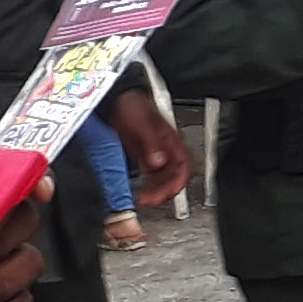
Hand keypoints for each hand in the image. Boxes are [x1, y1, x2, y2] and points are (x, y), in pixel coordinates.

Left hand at [107, 88, 194, 209]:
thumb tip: (158, 161)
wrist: (117, 100)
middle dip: (167, 191)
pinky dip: (149, 188)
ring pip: (164, 180)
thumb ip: (152, 142)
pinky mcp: (146, 159)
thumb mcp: (142, 122)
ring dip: (157, 193)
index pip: (185, 165)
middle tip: (153, 200)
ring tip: (145, 200)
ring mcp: (157, 155)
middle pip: (176, 177)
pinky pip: (152, 178)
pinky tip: (142, 194)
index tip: (169, 191)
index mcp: (172, 140)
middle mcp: (167, 150)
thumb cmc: (133, 105)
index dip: (180, 181)